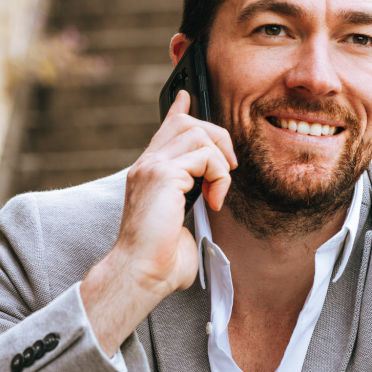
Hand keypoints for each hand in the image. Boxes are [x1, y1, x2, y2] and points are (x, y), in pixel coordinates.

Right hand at [81, 89, 236, 355]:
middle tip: (229, 171)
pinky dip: (219, 177)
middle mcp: (146, 165)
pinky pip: (206, 156)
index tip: (185, 97)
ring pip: (200, 134)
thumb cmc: (160, 261)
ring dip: (221, 163)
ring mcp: (152, 167)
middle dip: (218, 140)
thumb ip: (192, 204)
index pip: (165, 130)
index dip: (179, 111)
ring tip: (218, 193)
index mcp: (148, 174)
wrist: (142, 274)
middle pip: (188, 123)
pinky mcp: (162, 174)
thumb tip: (210, 203)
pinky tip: (213, 201)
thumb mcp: (181, 225)